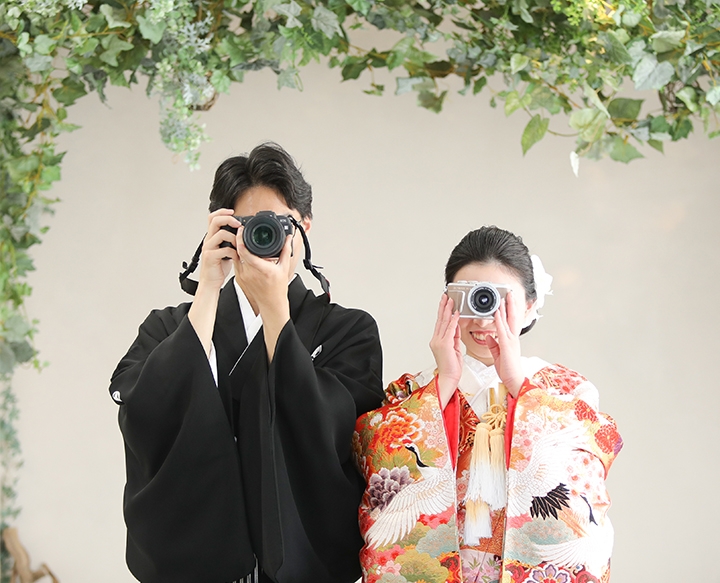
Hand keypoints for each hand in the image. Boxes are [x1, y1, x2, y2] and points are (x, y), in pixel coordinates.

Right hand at [197, 209, 240, 291]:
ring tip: (239, 245)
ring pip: (220, 234)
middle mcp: (208, 241)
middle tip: (238, 224)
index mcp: (211, 238)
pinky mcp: (210, 257)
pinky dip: (233, 253)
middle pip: (214, 221)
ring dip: (233, 238)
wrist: (210, 282)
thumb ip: (229, 242)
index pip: (212, 218)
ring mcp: (208, 248)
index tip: (233, 212)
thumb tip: (241, 235)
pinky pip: (224, 250)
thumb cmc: (217, 268)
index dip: (222, 212)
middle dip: (228, 219)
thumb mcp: (225, 251)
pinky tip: (236, 257)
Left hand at [235, 228, 292, 359]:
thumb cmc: (277, 288)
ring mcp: (243, 276)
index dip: (241, 240)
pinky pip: (236, 263)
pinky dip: (237, 255)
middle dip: (238, 239)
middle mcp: (250, 272)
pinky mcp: (239, 278)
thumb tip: (287, 238)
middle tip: (241, 230)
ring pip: (235, 256)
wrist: (271, 303)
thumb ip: (285, 251)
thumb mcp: (284, 268)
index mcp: (262, 269)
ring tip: (241, 238)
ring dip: (237, 247)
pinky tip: (240, 250)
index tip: (242, 230)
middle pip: (238, 251)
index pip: (245, 252)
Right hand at [429, 294, 462, 408]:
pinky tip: (455, 314)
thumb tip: (456, 326)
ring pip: (443, 322)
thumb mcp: (454, 349)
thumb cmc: (452, 368)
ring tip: (450, 301)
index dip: (443, 312)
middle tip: (446, 297)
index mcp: (438, 341)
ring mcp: (439, 342)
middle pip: (440, 320)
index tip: (445, 303)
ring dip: (448, 310)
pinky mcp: (444, 345)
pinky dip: (453, 321)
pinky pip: (450, 329)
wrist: (449, 378)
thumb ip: (454, 337)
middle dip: (443, 307)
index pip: (440, 323)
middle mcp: (436, 340)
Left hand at [486, 290, 524, 396]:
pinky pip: (502, 329)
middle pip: (513, 317)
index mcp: (510, 340)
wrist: (513, 380)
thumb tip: (489, 337)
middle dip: (512, 305)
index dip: (509, 311)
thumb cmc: (507, 369)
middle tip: (510, 293)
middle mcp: (513, 338)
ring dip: (506, 308)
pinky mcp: (507, 345)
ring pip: (509, 321)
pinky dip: (500, 320)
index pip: (510, 322)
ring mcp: (511, 341)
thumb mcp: (498, 355)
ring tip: (504, 297)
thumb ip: (494, 345)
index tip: (507, 302)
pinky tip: (497, 312)